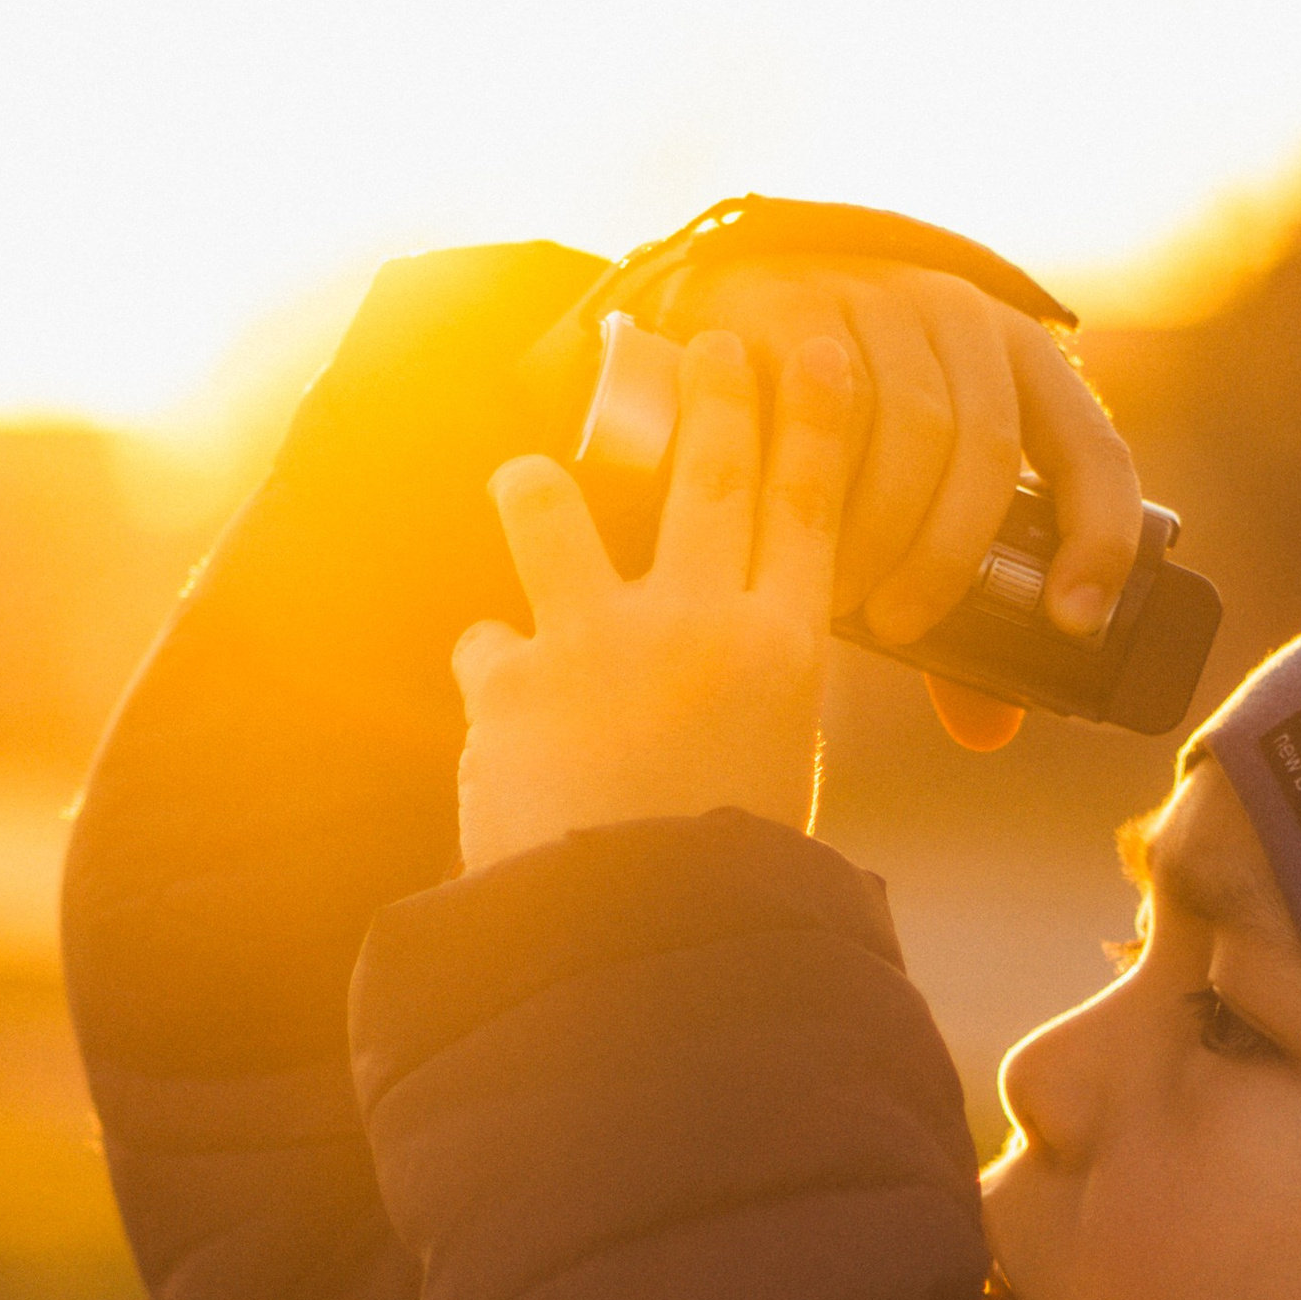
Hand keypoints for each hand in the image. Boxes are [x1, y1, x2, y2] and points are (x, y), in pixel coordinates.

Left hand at [453, 331, 851, 872]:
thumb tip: (736, 659)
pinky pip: (483, 642)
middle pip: (708, 471)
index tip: (817, 358)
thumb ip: (757, 699)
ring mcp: (595, 644)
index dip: (814, 423)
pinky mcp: (506, 685)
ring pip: (550, 507)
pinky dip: (489, 670)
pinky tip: (494, 706)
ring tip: (527, 481)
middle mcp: (695, 628)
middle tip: (713, 338)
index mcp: (783, 658)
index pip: (808, 508)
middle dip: (713, 391)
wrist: (635, 961)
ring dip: (534, 486)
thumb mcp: (778, 779)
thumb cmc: (725, 890)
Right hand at [646, 252, 1142, 750]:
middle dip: (951, 557)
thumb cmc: (842, 434)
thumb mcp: (917, 496)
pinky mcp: (798, 302)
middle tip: (907, 628)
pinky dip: (820, 484)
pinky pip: (822, 400)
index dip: (1098, 538)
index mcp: (1023, 364)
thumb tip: (991, 732)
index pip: (1094, 449)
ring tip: (851, 599)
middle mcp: (962, 315)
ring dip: (883, 532)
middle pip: (985, 447)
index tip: (1073, 622)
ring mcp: (879, 299)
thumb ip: (957, 601)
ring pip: (907, 425)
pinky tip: (800, 536)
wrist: (731, 314)